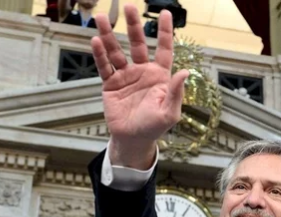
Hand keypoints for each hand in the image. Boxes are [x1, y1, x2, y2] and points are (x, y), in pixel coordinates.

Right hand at [90, 6, 187, 169]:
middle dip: (133, 25)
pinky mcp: (110, 84)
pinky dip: (99, 54)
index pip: (163, 49)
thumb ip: (176, 92)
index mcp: (160, 76)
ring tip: (101, 17)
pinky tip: (95, 40)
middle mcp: (142, 72)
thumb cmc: (154, 127)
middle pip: (137, 43)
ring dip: (109, 34)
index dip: (165, 32)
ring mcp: (125, 76)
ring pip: (117, 51)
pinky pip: (104, 66)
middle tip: (128, 7)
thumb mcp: (170, 113)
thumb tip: (185, 72)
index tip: (166, 14)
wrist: (133, 140)